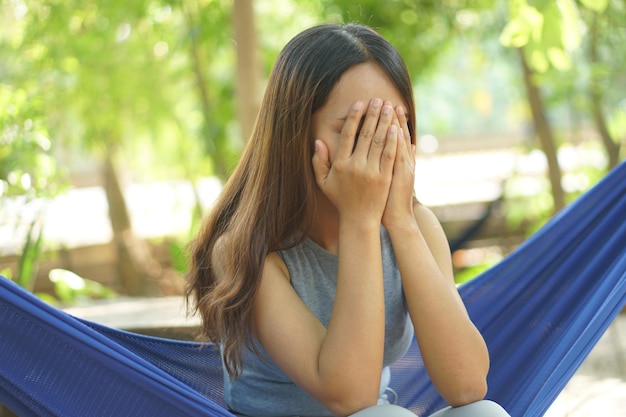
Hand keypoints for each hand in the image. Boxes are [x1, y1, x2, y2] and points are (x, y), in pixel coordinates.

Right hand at [312, 99, 397, 225]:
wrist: (359, 220)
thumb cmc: (341, 199)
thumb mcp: (324, 182)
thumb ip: (319, 162)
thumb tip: (318, 142)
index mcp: (340, 165)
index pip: (348, 135)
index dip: (354, 117)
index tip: (359, 103)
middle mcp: (355, 166)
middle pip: (365, 134)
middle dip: (372, 115)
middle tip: (378, 99)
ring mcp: (371, 172)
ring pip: (378, 141)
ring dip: (384, 122)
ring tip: (388, 107)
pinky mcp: (384, 178)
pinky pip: (389, 155)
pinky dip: (393, 140)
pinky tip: (396, 127)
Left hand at [382, 106, 416, 229]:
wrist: (399, 219)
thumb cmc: (392, 202)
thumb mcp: (400, 179)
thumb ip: (404, 162)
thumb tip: (411, 145)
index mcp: (402, 163)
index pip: (398, 138)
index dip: (395, 122)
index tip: (389, 107)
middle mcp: (404, 162)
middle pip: (398, 136)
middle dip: (392, 118)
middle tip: (387, 101)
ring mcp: (403, 168)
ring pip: (399, 142)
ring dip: (395, 125)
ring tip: (390, 108)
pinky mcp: (400, 175)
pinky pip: (398, 154)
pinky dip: (397, 141)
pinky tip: (394, 128)